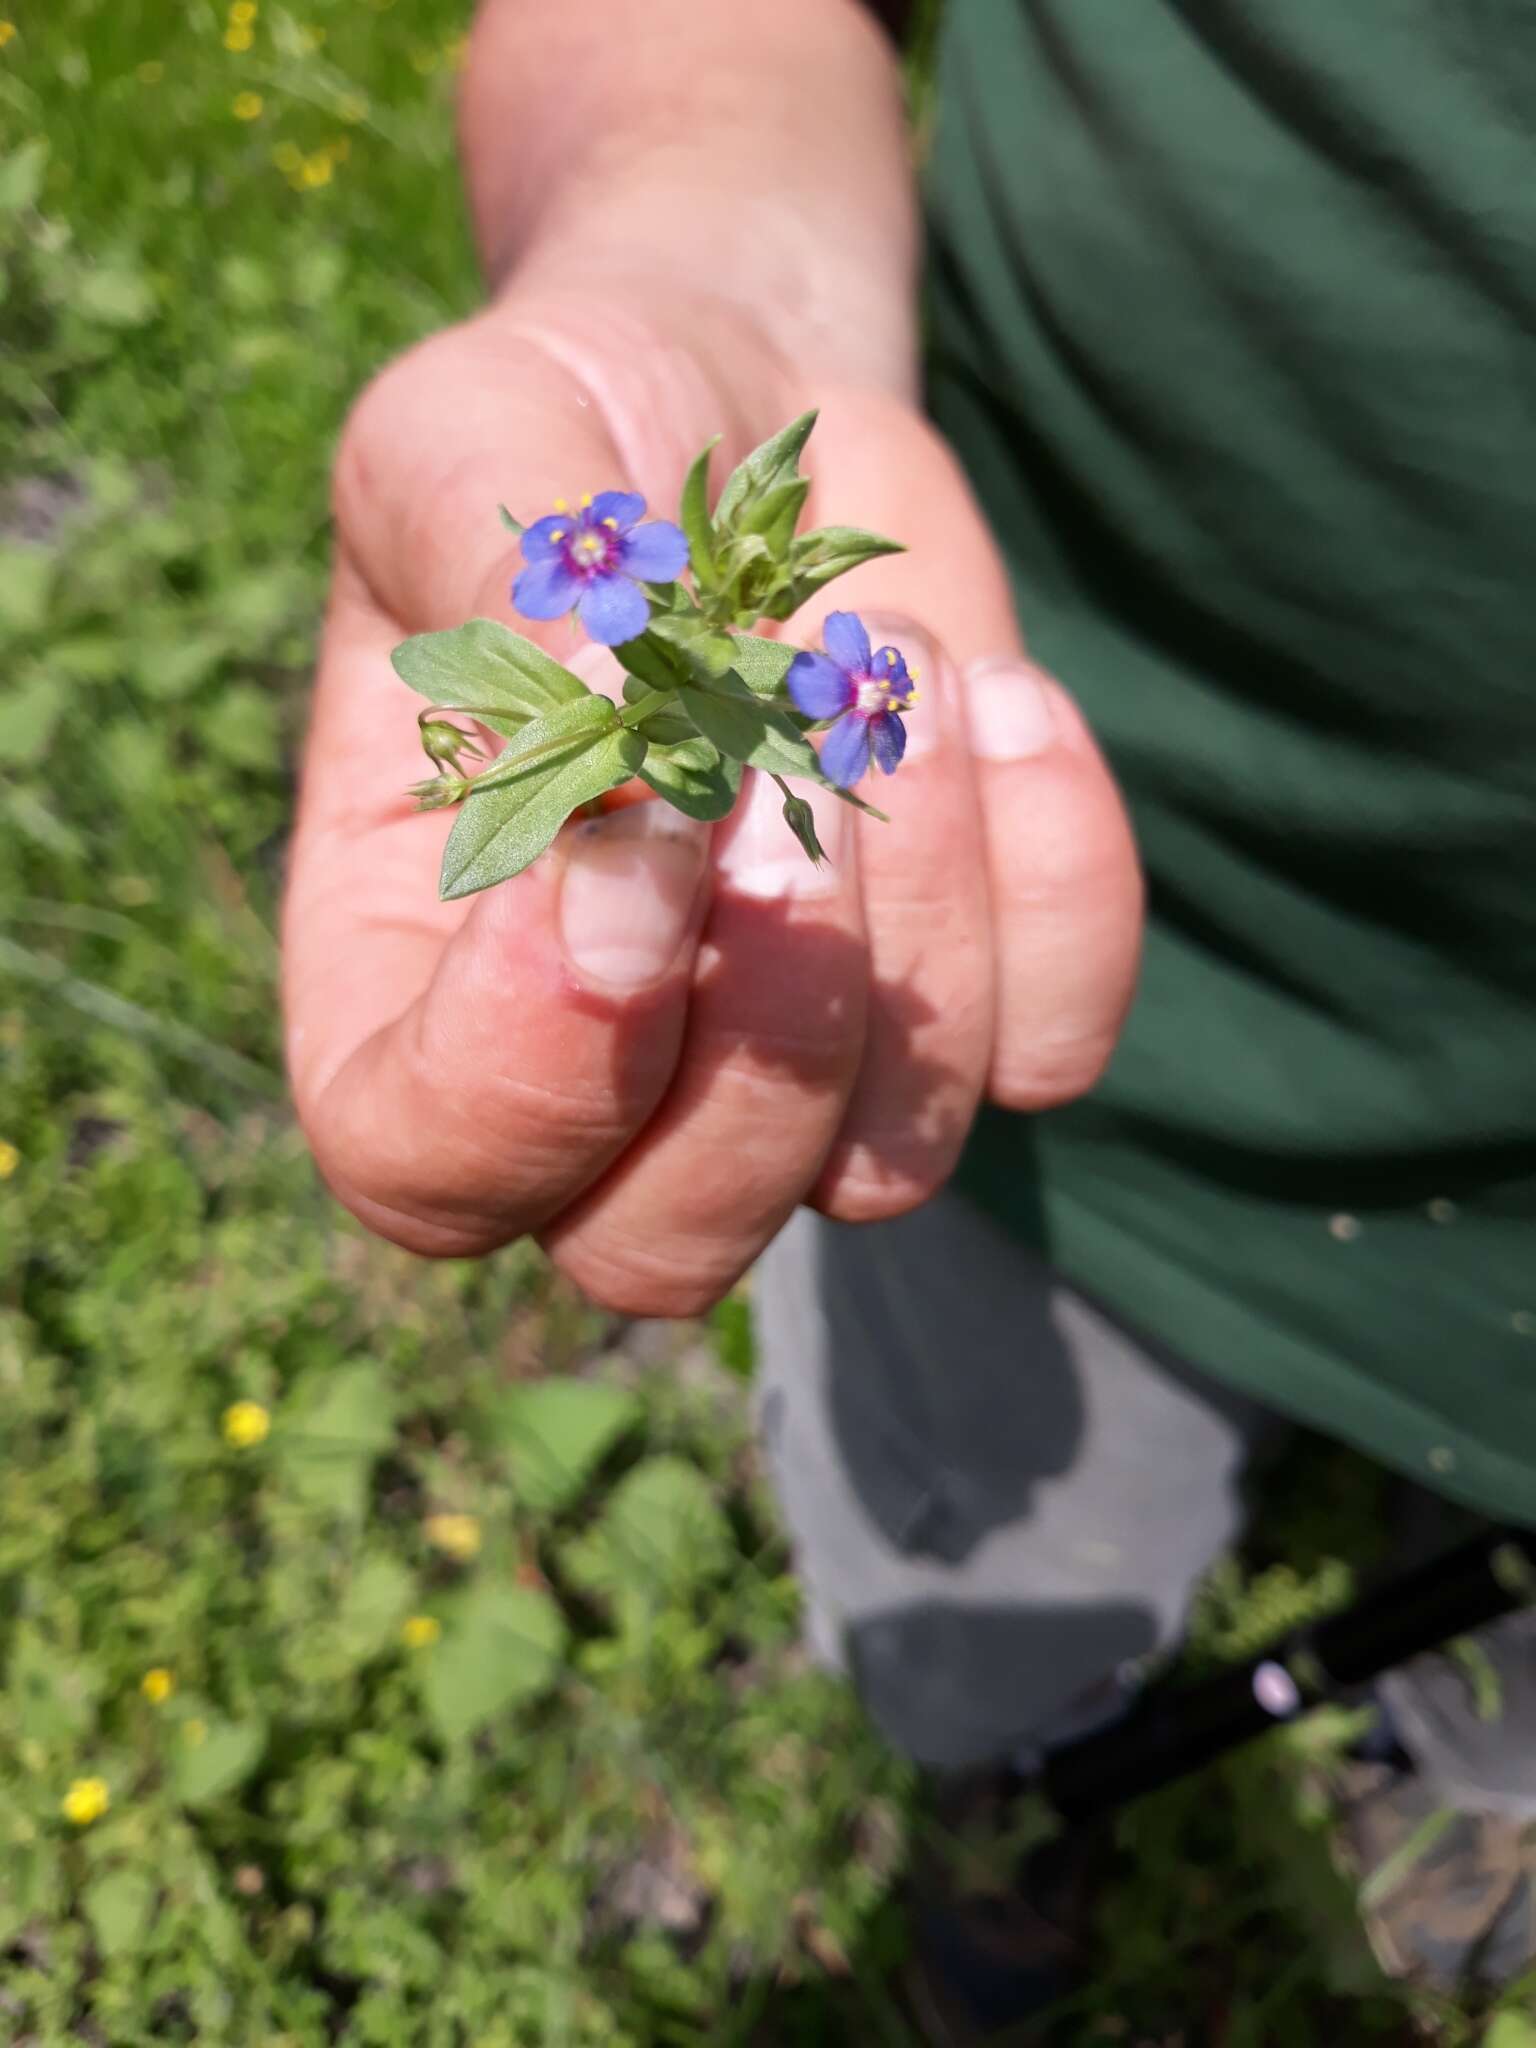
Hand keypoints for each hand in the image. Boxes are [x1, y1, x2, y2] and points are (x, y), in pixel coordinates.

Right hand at [283, 293, 1141, 1313]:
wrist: (749, 413)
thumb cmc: (561, 435)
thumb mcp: (464, 447)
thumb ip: (497, 587)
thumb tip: (629, 743)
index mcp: (405, 982)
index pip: (430, 1164)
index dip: (538, 1056)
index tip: (642, 815)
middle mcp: (597, 1080)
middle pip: (664, 1250)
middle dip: (761, 1030)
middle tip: (784, 765)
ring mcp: (793, 1068)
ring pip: (879, 1171)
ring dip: (917, 917)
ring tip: (884, 659)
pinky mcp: (964, 1010)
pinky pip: (1049, 1053)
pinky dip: (1060, 879)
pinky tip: (1000, 699)